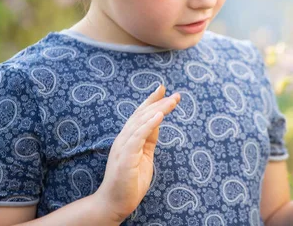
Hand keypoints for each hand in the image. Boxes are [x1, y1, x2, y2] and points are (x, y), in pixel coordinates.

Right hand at [93, 85, 180, 222]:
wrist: (115, 203)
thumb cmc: (129, 181)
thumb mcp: (145, 155)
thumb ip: (149, 139)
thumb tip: (158, 122)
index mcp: (128, 138)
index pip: (140, 114)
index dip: (151, 100)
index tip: (163, 88)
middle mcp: (124, 139)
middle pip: (142, 115)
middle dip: (159, 102)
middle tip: (176, 94)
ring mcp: (123, 147)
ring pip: (141, 122)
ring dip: (158, 110)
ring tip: (172, 101)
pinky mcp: (125, 157)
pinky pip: (138, 137)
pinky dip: (149, 125)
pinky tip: (159, 116)